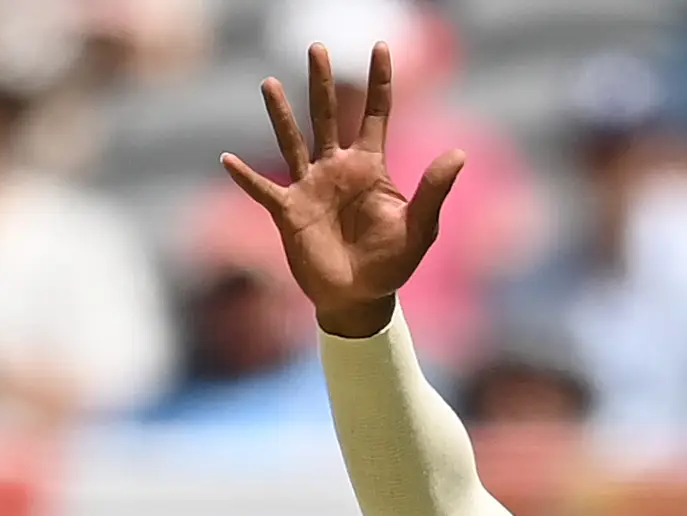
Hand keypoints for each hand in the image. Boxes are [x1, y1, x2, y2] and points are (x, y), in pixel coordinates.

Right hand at [220, 42, 462, 338]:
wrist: (361, 299)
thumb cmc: (393, 264)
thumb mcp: (420, 228)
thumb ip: (433, 190)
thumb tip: (458, 153)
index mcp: (370, 168)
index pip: (376, 114)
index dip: (380, 81)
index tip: (381, 46)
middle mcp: (337, 169)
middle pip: (329, 115)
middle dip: (323, 82)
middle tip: (317, 46)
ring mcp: (310, 188)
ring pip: (293, 141)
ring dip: (281, 114)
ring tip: (271, 83)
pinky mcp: (289, 212)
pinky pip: (264, 190)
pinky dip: (246, 178)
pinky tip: (227, 160)